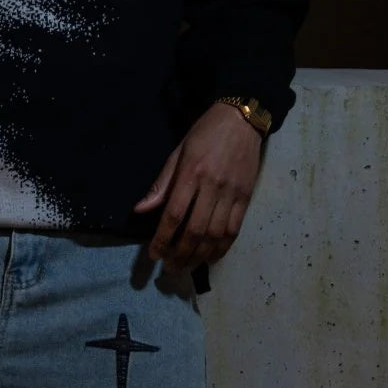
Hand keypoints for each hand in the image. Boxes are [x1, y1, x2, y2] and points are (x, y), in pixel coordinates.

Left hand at [133, 102, 262, 271]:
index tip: (154, 254)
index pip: (174, 214)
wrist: (242, 119)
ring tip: (187, 266)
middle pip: (195, 230)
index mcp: (191, 173)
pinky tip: (211, 256)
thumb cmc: (205, 133)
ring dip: (200, 256)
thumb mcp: (178, 152)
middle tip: (170, 268)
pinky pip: (234, 230)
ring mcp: (232, 194)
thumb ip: (161, 183)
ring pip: (216, 235)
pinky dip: (222, 247)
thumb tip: (140, 209)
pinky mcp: (246, 197)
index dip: (163, 238)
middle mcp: (212, 186)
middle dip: (180, 254)